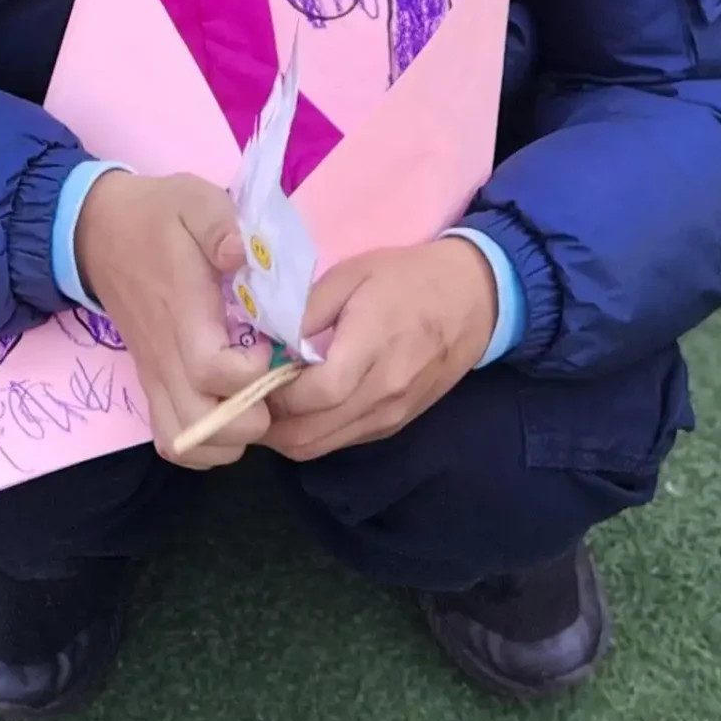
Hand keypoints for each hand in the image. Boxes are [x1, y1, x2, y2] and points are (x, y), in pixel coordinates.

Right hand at [73, 173, 272, 468]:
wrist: (98, 232)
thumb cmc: (155, 217)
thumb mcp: (194, 201)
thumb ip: (221, 226)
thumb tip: (242, 254)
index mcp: (181, 314)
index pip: (213, 372)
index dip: (251, 373)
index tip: (268, 345)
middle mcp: (164, 358)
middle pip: (204, 426)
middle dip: (251, 417)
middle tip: (272, 381)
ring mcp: (154, 376)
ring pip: (186, 444)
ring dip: (229, 438)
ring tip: (254, 401)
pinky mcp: (151, 384)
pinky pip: (172, 441)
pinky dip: (205, 445)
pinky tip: (230, 414)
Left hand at [264, 238, 496, 462]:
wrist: (474, 300)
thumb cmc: (409, 278)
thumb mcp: (351, 273)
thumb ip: (306, 310)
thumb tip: (267, 342)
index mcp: (373, 347)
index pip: (316, 393)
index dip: (275, 392)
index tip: (252, 373)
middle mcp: (383, 393)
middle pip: (309, 435)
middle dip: (268, 424)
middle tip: (247, 396)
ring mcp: (390, 415)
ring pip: (320, 447)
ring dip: (286, 433)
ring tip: (268, 402)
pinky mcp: (394, 424)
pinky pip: (341, 441)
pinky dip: (312, 432)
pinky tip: (302, 405)